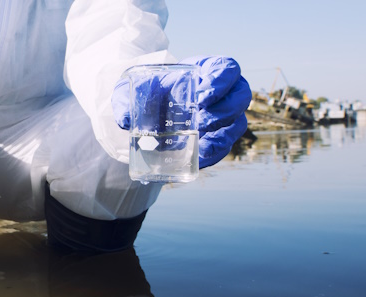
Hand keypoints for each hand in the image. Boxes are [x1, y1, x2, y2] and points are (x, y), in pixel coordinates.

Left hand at [112, 56, 251, 167]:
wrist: (149, 108)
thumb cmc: (151, 89)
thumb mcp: (136, 87)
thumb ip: (127, 96)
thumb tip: (124, 119)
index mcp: (210, 70)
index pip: (229, 69)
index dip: (222, 82)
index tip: (202, 96)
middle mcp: (225, 92)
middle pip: (240, 98)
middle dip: (224, 111)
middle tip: (201, 120)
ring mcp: (225, 116)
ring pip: (237, 124)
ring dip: (222, 134)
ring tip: (200, 141)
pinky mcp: (218, 138)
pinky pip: (225, 147)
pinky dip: (214, 152)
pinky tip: (200, 157)